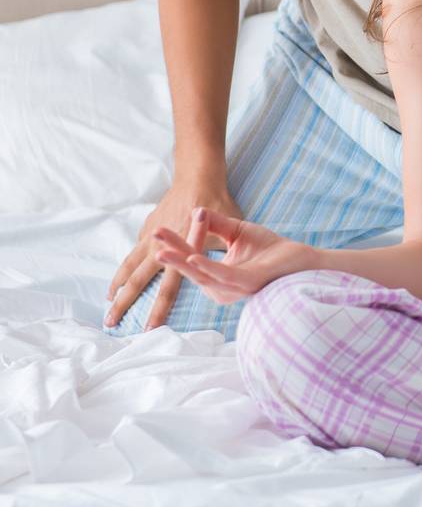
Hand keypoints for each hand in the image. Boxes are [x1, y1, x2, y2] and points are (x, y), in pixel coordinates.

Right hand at [105, 175, 243, 330]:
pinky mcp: (148, 227)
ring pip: (129, 264)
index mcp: (181, 253)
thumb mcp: (227, 231)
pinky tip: (121, 276)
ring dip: (118, 284)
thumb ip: (222, 252)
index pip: (167, 289)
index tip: (146, 330)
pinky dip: (126, 264)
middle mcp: (160, 247)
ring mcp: (151, 236)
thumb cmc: (218, 204)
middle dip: (123, 304)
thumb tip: (228, 273)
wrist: (199, 176)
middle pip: (137, 281)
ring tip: (109, 301)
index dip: (157, 310)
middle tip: (109, 323)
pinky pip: (136, 249)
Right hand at [150, 209, 307, 305]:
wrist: (300, 257)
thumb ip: (216, 224)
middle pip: (191, 269)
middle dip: (171, 253)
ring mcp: (234, 288)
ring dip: (183, 262)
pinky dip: (208, 268)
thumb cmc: (268, 248)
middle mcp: (221, 287)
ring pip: (202, 275)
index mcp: (216, 277)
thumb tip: (196, 210)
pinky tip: (194, 258)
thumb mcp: (236, 231)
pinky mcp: (249, 283)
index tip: (158, 228)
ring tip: (163, 252)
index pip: (190, 258)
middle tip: (154, 237)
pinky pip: (225, 276)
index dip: (175, 244)